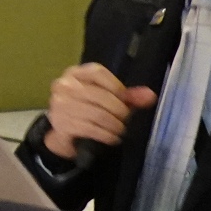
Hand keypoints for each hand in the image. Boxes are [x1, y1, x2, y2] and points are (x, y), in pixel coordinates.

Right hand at [42, 62, 156, 158]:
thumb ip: (128, 96)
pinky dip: (106, 135)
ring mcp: (60, 105)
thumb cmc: (87, 110)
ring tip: (120, 130)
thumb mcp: (107, 99)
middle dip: (119, 111)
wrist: (63, 133)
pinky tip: (112, 138)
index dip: (117, 87)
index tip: (126, 101)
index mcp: (75, 73)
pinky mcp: (61, 124)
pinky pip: (90, 128)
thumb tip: (150, 95)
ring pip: (97, 114)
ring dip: (114, 125)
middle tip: (125, 120)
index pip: (98, 73)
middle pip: (100, 96)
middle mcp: (64, 86)